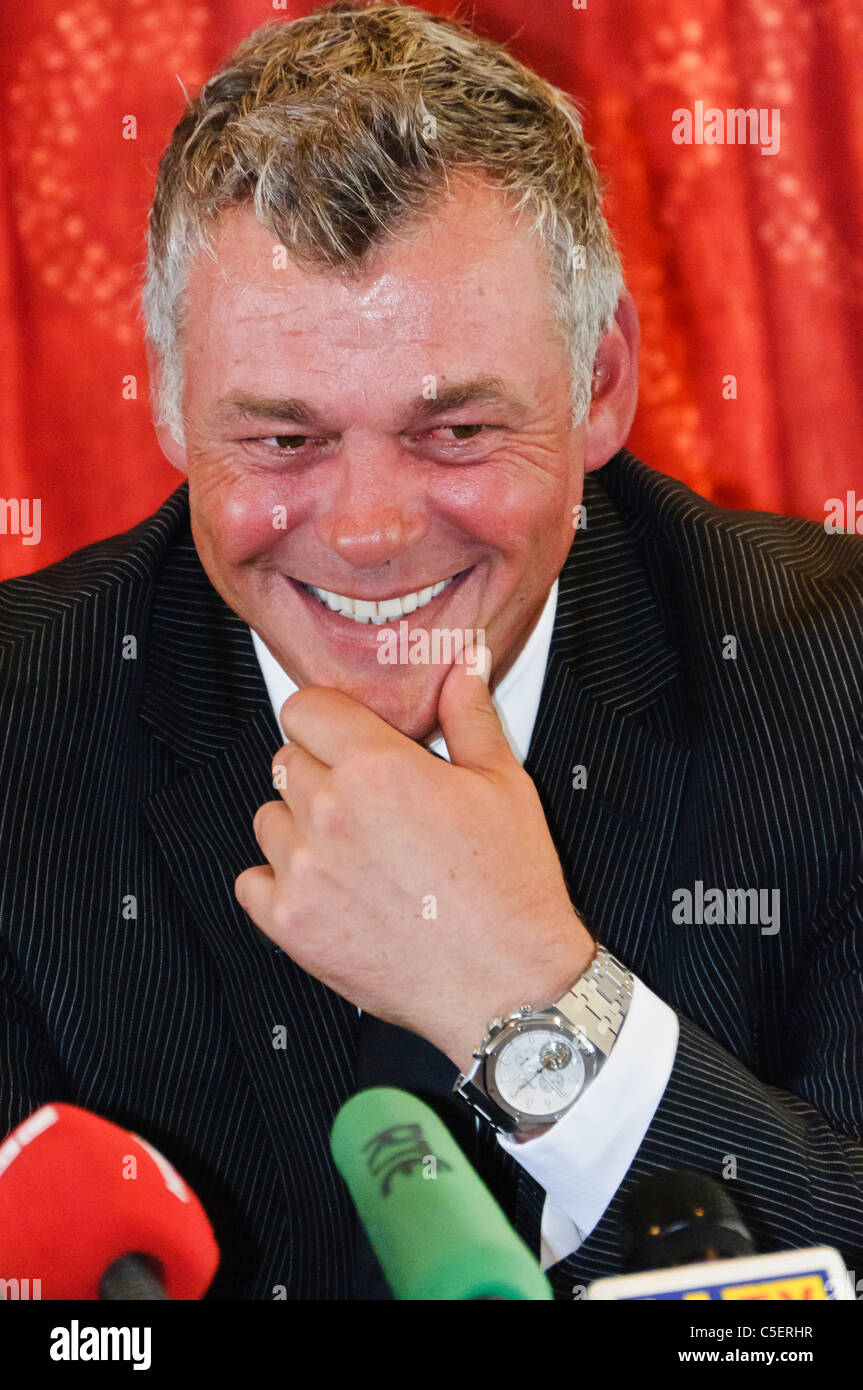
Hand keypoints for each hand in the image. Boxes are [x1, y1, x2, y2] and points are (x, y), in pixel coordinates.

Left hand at [234, 655, 594, 1072]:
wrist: (507, 984)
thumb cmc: (511, 890)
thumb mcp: (503, 785)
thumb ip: (470, 715)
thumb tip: (465, 664)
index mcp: (378, 767)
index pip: (305, 708)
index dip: (329, 719)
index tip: (346, 736)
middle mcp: (331, 812)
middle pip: (285, 760)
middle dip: (320, 770)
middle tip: (363, 800)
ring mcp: (304, 871)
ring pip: (267, 818)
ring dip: (298, 825)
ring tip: (350, 849)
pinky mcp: (291, 924)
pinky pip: (252, 882)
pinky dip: (279, 883)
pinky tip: (325, 888)